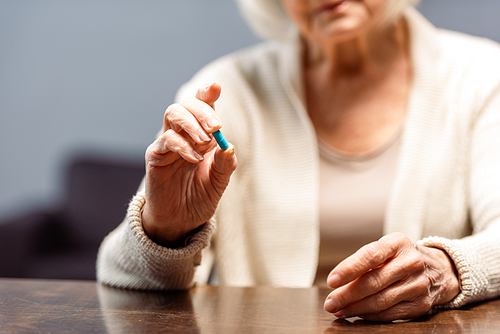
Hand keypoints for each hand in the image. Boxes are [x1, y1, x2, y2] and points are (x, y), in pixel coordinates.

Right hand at [142, 82, 236, 246]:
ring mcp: (168, 143)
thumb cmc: (200, 197)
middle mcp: (185, 134)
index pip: (203, 107)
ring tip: (205, 141)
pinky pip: (165, 140)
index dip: (207, 94)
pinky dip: (182, 145)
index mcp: (202, 135)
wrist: (181, 221)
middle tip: (216, 126)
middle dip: (202, 110)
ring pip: (172, 114)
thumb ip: (225, 164)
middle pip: (187, 105)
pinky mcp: (156, 156)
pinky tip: (194, 158)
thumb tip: (229, 146)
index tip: (215, 87)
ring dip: (191, 123)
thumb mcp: (219, 182)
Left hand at [323, 232, 459, 321]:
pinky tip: (357, 315)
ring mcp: (418, 284)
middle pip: (373, 282)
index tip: (331, 280)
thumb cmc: (401, 257)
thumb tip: (338, 283)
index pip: (370, 255)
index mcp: (397, 243)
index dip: (349, 269)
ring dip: (355, 308)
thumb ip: (364, 261)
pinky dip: (370, 316)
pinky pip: (390, 314)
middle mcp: (411, 262)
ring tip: (339, 310)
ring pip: (380, 301)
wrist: (439, 270)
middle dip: (347, 295)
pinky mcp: (421, 304)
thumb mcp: (387, 248)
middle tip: (329, 303)